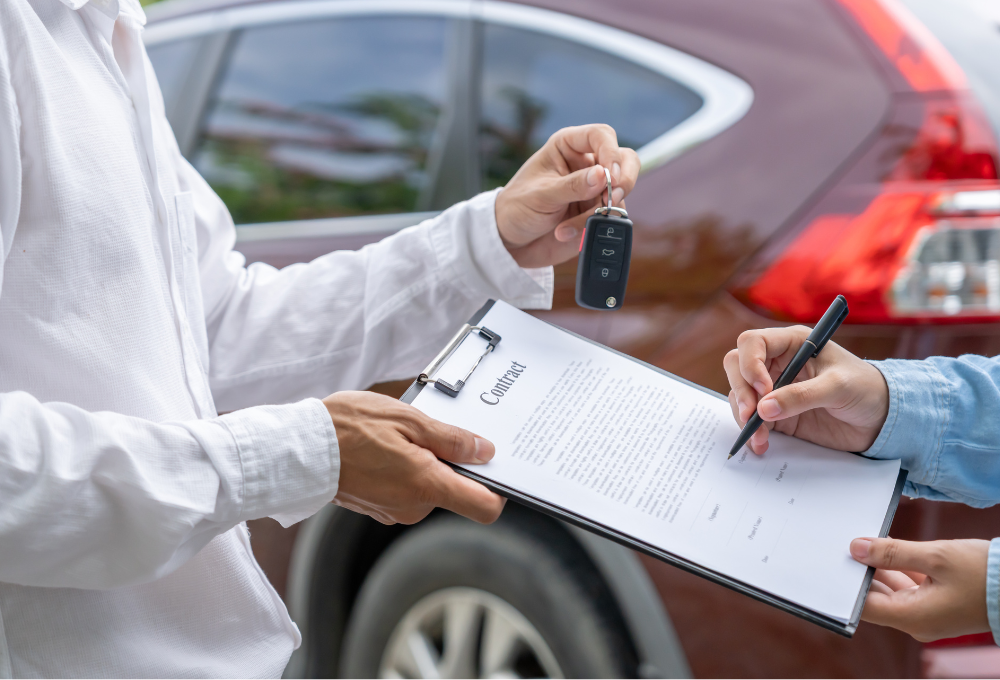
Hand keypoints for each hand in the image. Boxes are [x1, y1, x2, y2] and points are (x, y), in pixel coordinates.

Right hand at [323, 391, 504, 524]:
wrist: (298, 449)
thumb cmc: (348, 428)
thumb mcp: (408, 419)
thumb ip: (451, 438)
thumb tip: (484, 450)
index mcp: (426, 485)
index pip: (484, 507)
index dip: (497, 489)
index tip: (495, 468)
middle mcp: (413, 507)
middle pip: (454, 491)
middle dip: (450, 462)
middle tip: (429, 431)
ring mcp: (394, 511)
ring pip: (428, 488)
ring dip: (424, 463)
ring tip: (399, 436)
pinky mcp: (379, 508)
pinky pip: (406, 490)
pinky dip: (404, 470)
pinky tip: (385, 448)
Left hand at [495, 124, 640, 267]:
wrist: (511, 242)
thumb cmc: (517, 208)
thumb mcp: (541, 195)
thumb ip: (572, 186)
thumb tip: (602, 175)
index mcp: (568, 147)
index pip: (601, 135)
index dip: (610, 152)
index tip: (609, 176)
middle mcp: (586, 165)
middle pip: (624, 159)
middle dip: (624, 179)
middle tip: (612, 197)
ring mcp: (594, 190)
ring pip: (620, 192)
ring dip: (601, 211)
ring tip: (568, 225)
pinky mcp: (597, 213)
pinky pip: (611, 218)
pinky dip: (594, 227)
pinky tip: (566, 233)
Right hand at [723, 326, 888, 454]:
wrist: (881, 420)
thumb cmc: (866, 389)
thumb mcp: (838, 387)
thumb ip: (802, 396)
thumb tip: (764, 409)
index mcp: (792, 344)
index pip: (753, 342)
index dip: (751, 363)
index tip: (765, 389)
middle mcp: (777, 363)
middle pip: (737, 366)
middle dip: (741, 390)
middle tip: (752, 413)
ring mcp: (774, 389)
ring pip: (739, 394)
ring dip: (743, 415)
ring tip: (759, 436)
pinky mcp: (775, 414)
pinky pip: (750, 419)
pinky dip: (750, 432)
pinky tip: (761, 444)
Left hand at [850, 536, 989, 641]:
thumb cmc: (985, 574)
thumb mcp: (935, 556)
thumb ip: (892, 552)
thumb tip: (856, 548)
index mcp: (912, 618)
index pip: (863, 605)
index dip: (845, 584)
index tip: (833, 560)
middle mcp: (916, 622)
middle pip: (874, 598)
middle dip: (860, 572)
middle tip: (845, 545)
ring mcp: (927, 616)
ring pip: (890, 592)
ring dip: (879, 569)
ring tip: (864, 543)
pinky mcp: (936, 606)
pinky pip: (907, 590)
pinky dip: (897, 571)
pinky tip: (888, 550)